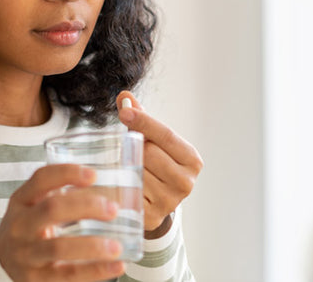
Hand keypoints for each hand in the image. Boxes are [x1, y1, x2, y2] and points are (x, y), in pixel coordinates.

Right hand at [0, 164, 126, 281]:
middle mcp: (21, 226)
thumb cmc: (27, 229)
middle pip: (52, 209)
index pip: (41, 179)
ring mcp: (27, 254)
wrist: (1, 262)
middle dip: (86, 206)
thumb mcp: (32, 206)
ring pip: (59, 247)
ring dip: (92, 246)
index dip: (67, 173)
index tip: (93, 175)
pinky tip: (117, 266)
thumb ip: (58, 195)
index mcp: (21, 201)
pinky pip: (68, 275)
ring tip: (116, 246)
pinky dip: (96, 271)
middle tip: (112, 210)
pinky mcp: (38, 279)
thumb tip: (109, 187)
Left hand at [117, 91, 202, 235]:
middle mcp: (186, 182)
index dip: (144, 121)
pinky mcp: (150, 216)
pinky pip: (127, 190)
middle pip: (148, 153)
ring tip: (128, 167)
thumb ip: (139, 118)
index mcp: (192, 160)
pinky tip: (121, 181)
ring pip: (136, 171)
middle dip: (134, 147)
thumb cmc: (154, 164)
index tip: (124, 111)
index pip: (166, 135)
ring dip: (125, 165)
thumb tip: (124, 96)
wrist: (155, 203)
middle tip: (130, 149)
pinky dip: (120, 182)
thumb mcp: (152, 140)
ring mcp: (169, 202)